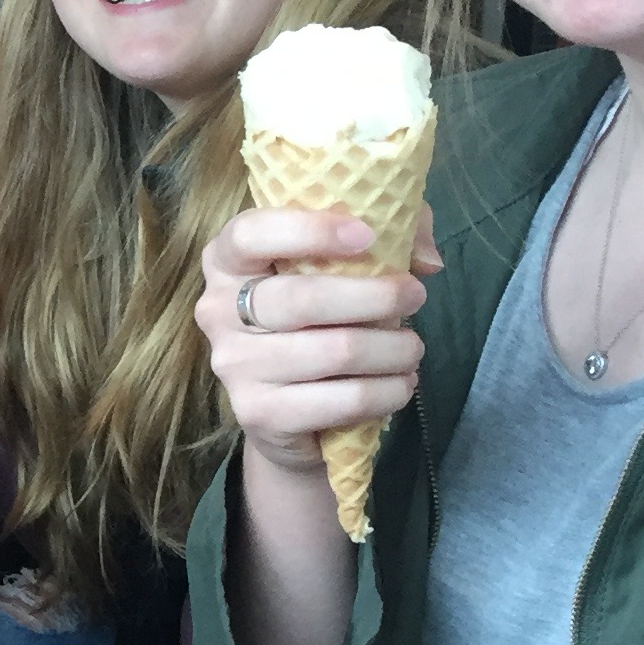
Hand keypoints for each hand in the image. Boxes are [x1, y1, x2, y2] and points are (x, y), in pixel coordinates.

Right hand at [194, 208, 437, 481]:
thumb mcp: (348, 262)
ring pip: (335, 352)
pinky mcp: (259, 414)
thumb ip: (393, 234)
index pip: (250, 234)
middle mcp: (217, 311)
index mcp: (227, 263)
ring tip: (412, 349)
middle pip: (302, 298)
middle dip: (376, 296)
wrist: (285, 413)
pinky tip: (400, 385)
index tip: (367, 236)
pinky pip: (342, 400)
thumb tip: (426, 262)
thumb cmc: (317, 321)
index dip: (309, 230)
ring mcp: (234, 366)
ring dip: (394, 349)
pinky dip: (386, 392)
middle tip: (415, 296)